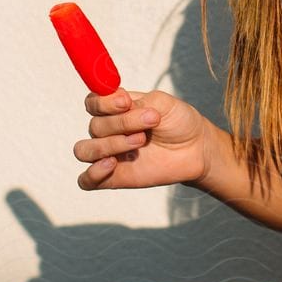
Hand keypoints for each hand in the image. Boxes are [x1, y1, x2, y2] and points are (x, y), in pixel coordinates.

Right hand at [73, 87, 209, 190]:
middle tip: (151, 121)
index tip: (126, 101)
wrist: (196, 148)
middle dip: (122, 123)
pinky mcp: (113, 178)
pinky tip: (112, 164)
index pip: (92, 103)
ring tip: (139, 142)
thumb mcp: (162, 103)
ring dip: (110, 144)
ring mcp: (109, 154)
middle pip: (94, 126)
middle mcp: (108, 130)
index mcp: (115, 109)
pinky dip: (93, 173)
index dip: (104, 102)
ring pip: (85, 150)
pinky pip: (86, 180)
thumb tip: (118, 101)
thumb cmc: (178, 122)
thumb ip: (137, 101)